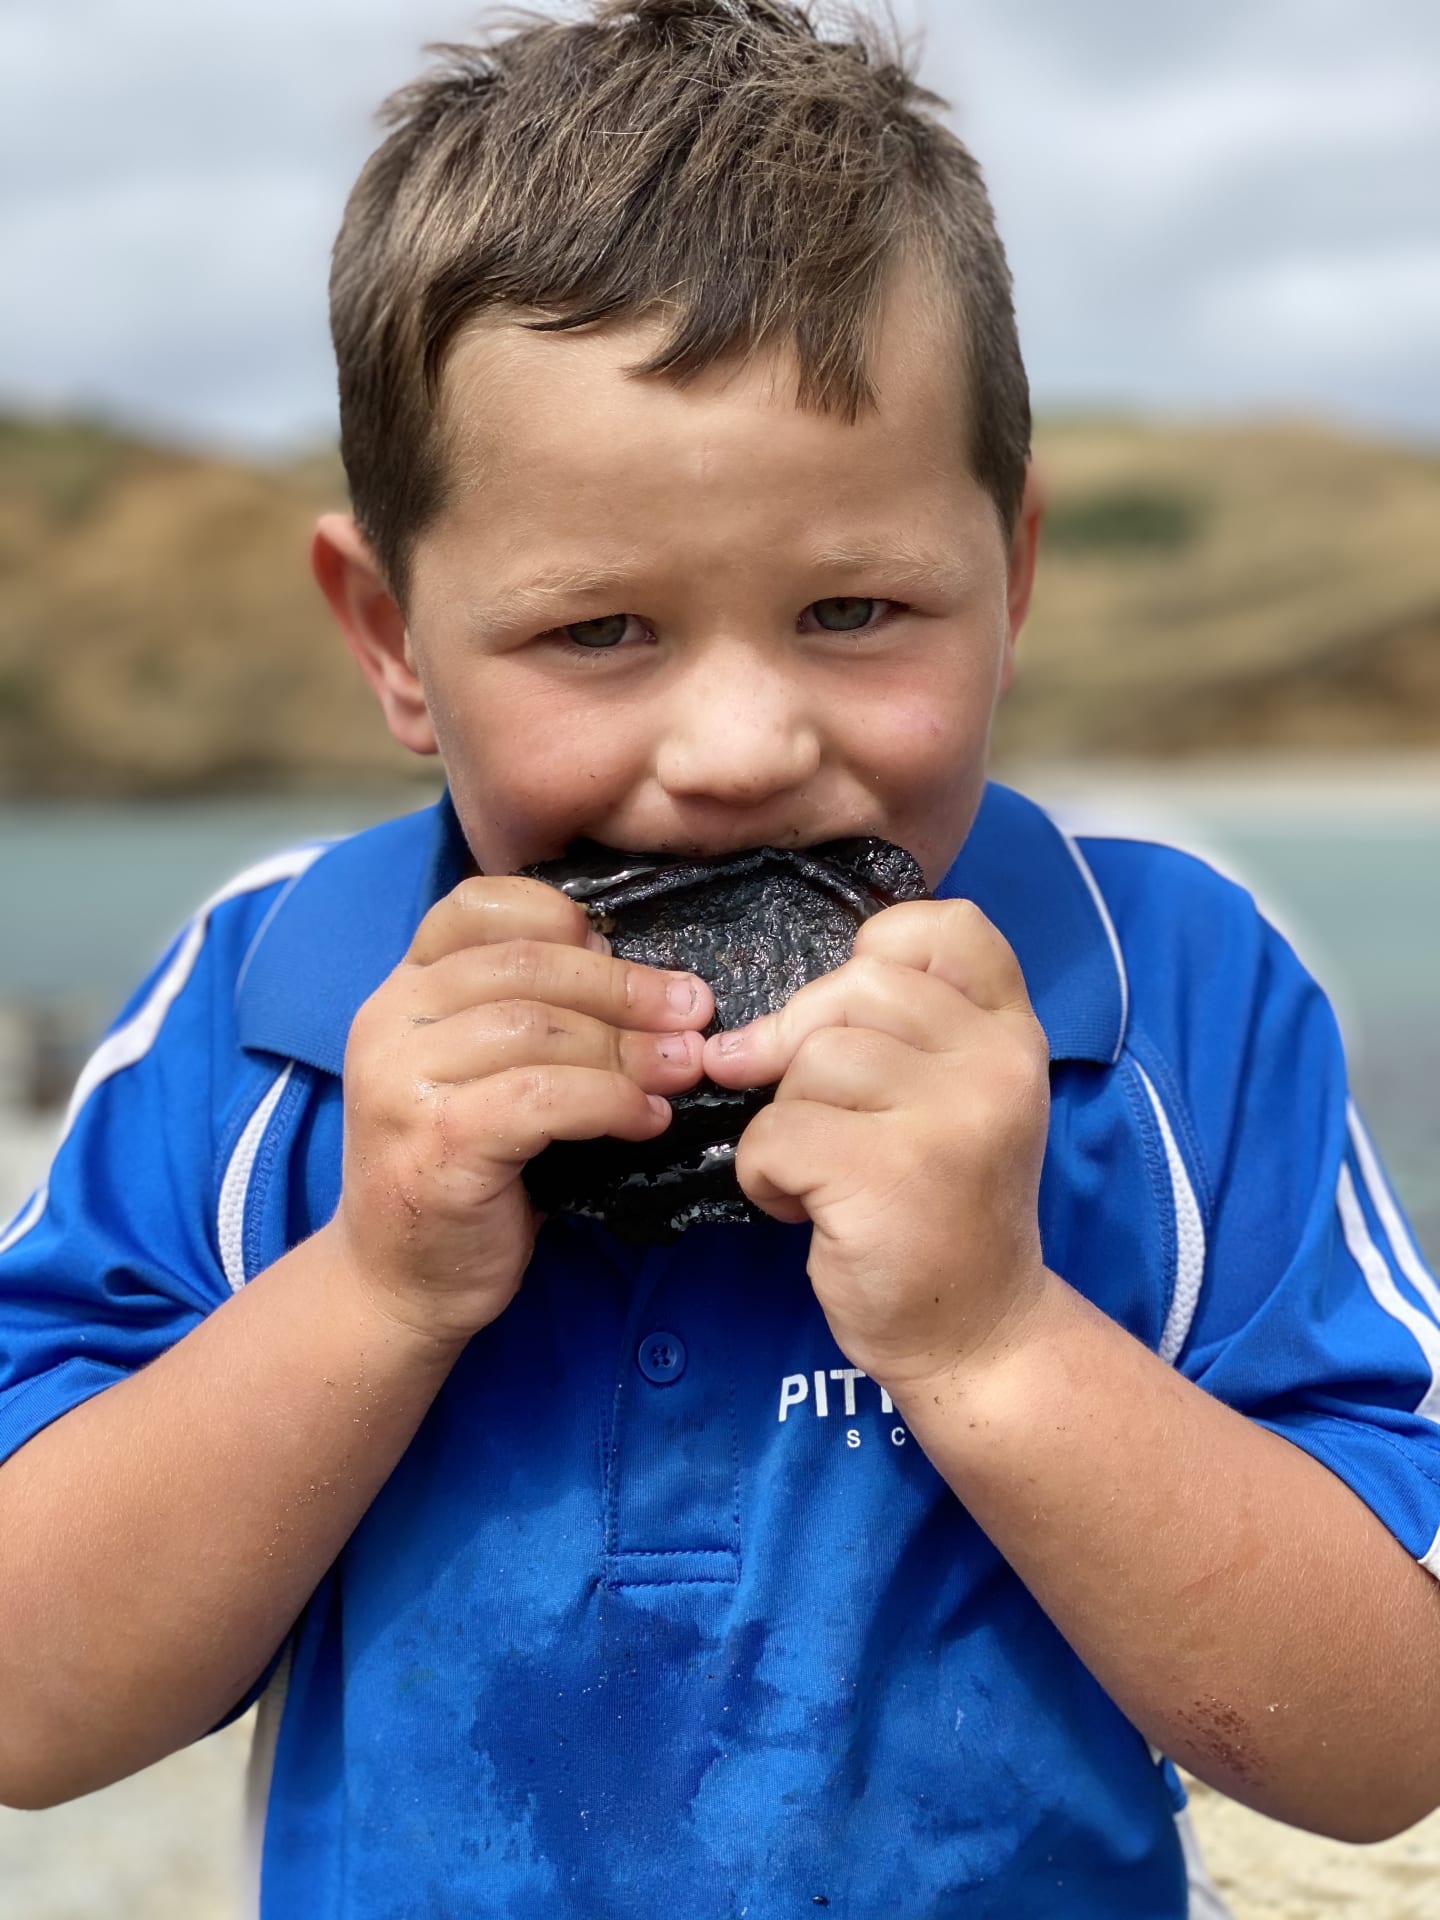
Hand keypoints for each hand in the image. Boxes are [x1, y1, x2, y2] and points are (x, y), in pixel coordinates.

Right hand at [330, 877, 712, 1343]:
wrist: (397, 1283)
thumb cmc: (462, 1171)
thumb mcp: (480, 1073)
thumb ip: (526, 1013)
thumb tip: (639, 976)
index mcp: (402, 990)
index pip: (478, 906)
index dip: (561, 916)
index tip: (620, 948)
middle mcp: (390, 1022)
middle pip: (526, 967)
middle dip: (624, 987)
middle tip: (692, 1011)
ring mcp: (404, 1083)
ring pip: (540, 1029)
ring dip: (629, 1048)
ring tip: (682, 1068)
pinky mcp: (440, 1143)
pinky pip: (546, 1099)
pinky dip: (612, 1101)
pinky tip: (647, 1119)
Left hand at [702, 899, 1051, 1394]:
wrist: (975, 1335)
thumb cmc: (940, 1211)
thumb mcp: (945, 1101)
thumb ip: (885, 1037)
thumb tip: (736, 1034)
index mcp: (1011, 1033)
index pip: (946, 926)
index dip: (874, 954)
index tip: (853, 1019)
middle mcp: (998, 1064)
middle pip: (853, 990)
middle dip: (800, 1046)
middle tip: (811, 1112)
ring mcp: (952, 1119)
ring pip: (809, 1062)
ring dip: (785, 1121)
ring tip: (823, 1174)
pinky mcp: (891, 1175)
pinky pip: (776, 1133)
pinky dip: (766, 1176)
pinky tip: (805, 1210)